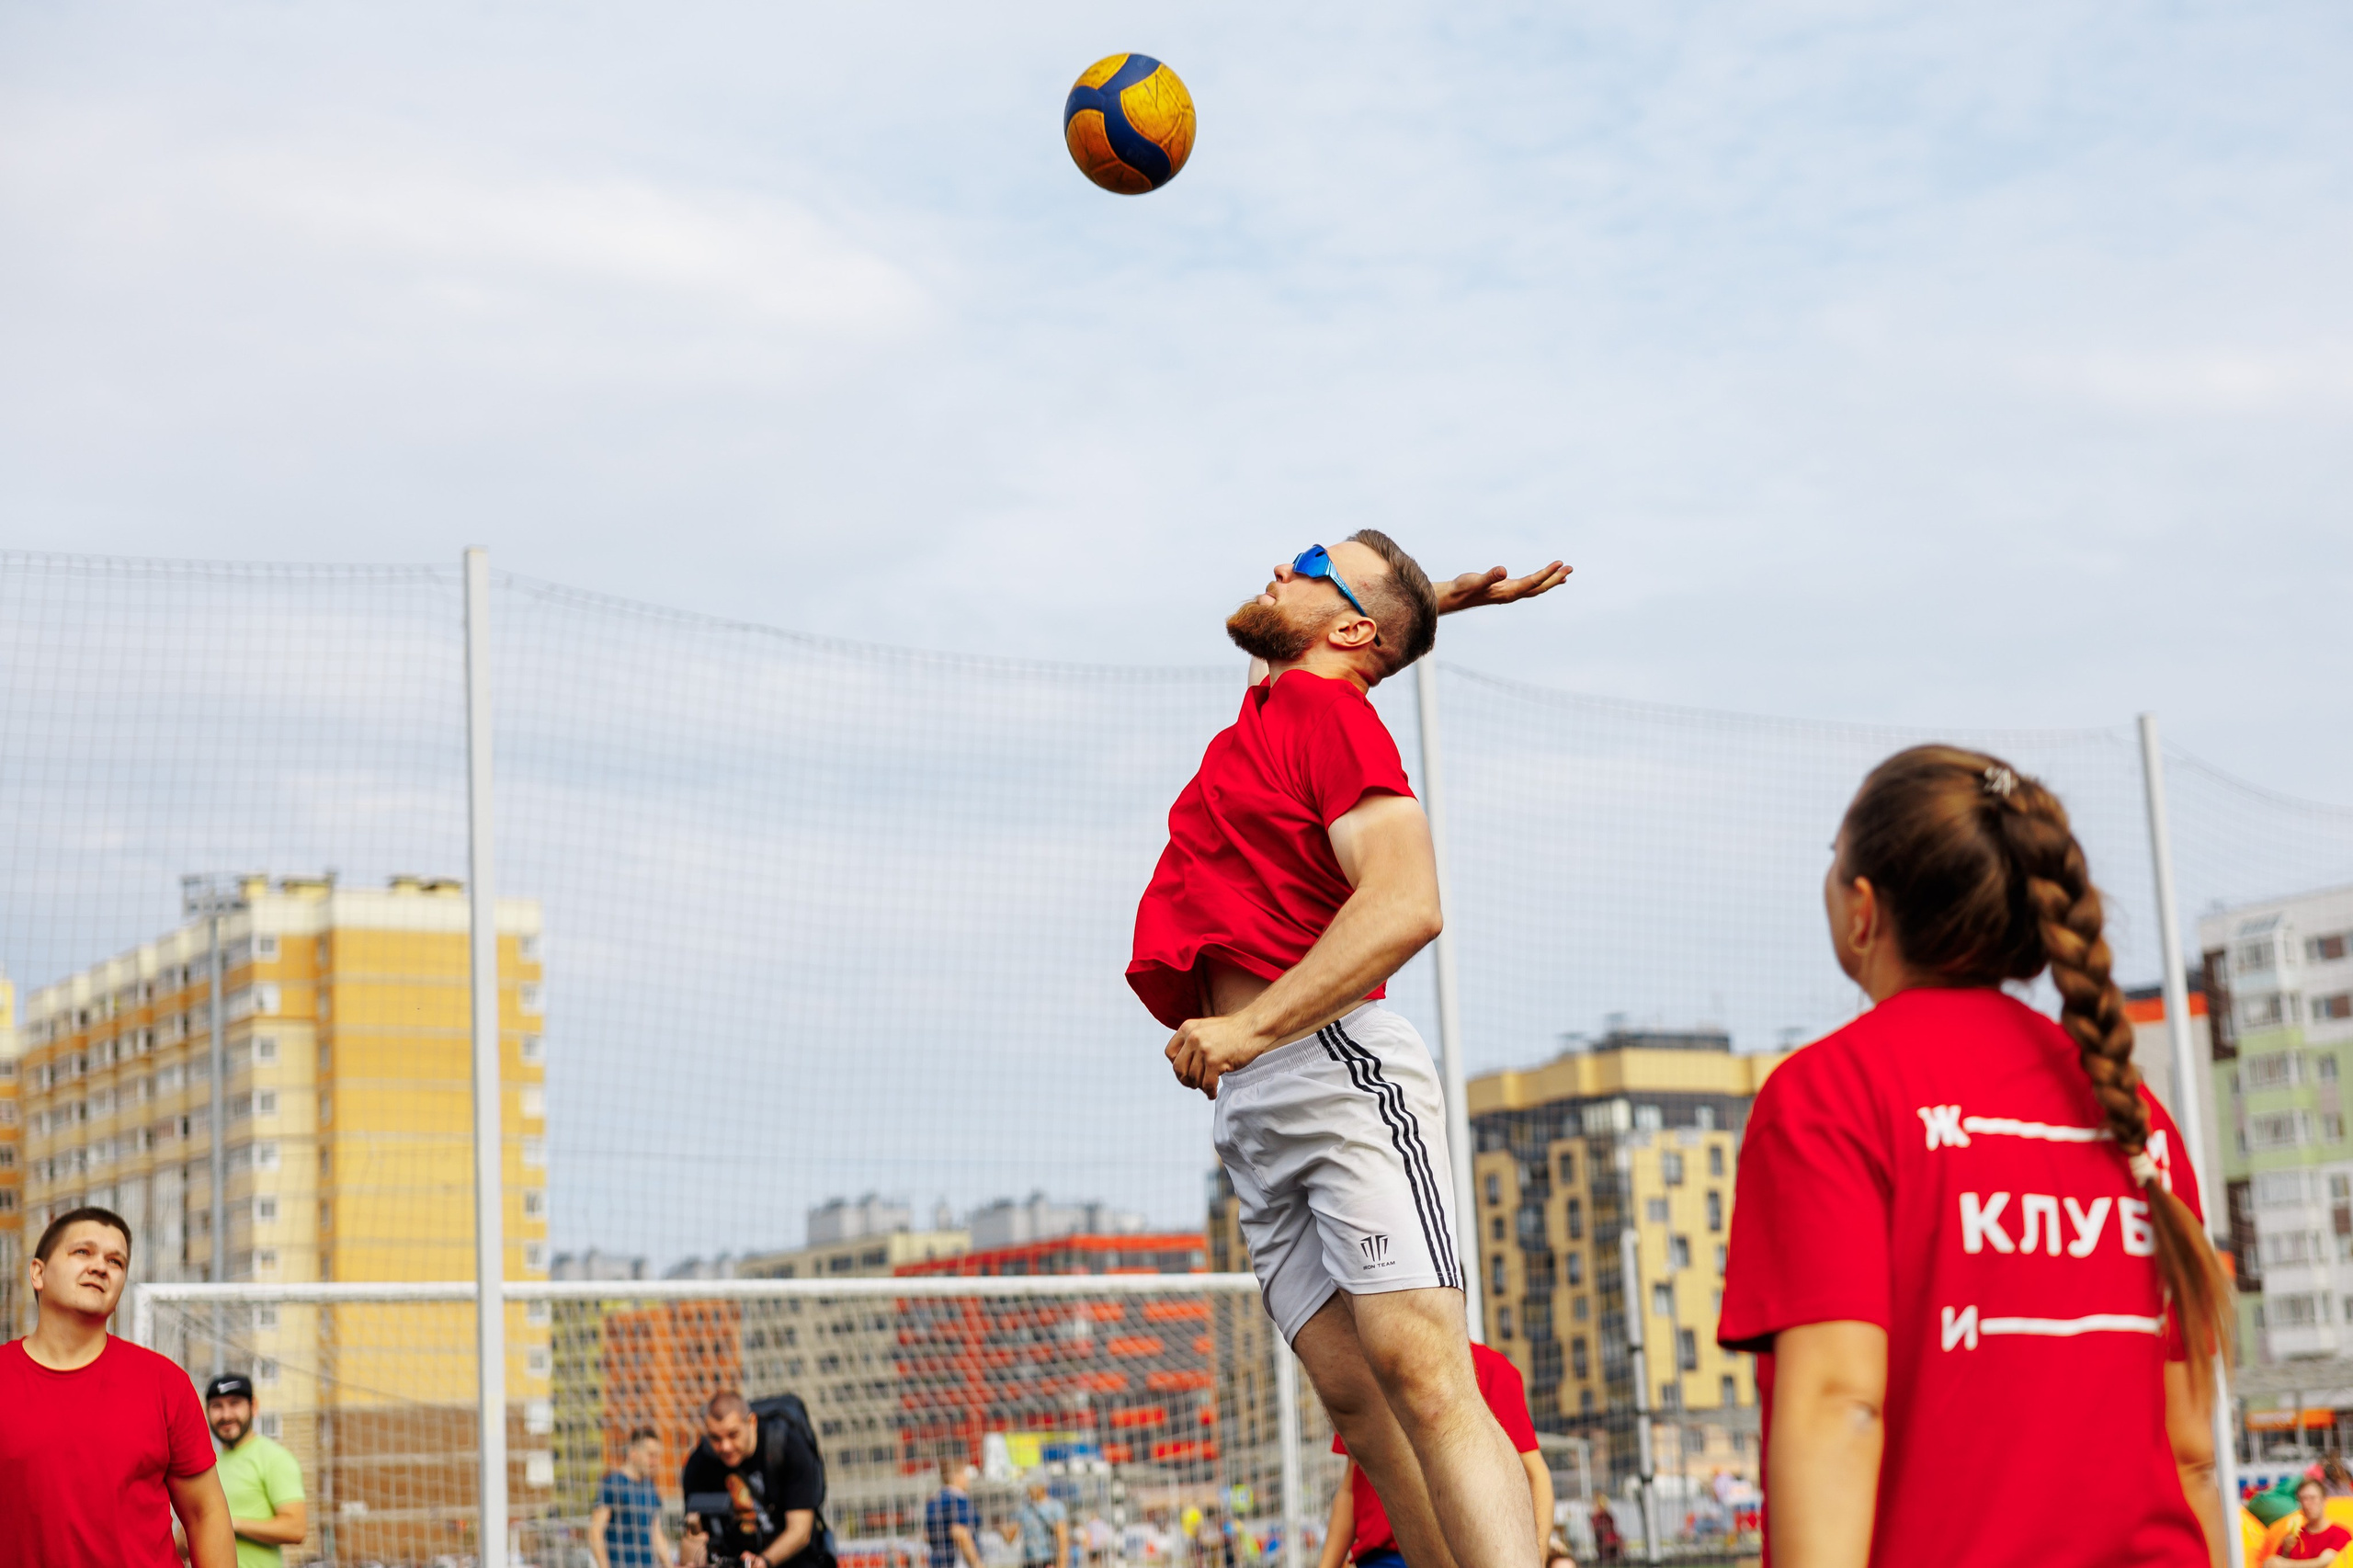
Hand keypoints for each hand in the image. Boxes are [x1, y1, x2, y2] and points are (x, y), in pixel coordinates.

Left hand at [1165, 1014, 1275, 1098]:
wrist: (1253, 1028)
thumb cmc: (1231, 1031)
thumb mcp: (1205, 1028)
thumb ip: (1191, 1041)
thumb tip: (1180, 1067)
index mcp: (1187, 1028)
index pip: (1169, 1053)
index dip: (1176, 1065)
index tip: (1186, 1070)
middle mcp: (1193, 1037)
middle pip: (1178, 1068)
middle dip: (1185, 1080)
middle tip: (1194, 1084)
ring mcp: (1204, 1049)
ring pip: (1194, 1078)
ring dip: (1200, 1087)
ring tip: (1208, 1088)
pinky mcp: (1215, 1061)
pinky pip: (1207, 1084)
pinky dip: (1209, 1092)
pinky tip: (1213, 1093)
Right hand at [1436, 561, 1570, 614]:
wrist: (1454, 597)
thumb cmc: (1463, 588)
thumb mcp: (1475, 580)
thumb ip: (1489, 576)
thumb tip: (1502, 571)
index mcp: (1508, 592)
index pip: (1533, 582)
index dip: (1547, 573)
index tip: (1560, 563)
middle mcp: (1512, 595)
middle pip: (1539, 587)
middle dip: (1555, 578)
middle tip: (1570, 568)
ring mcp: (1510, 593)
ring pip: (1536, 588)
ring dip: (1551, 581)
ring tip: (1565, 574)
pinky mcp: (1506, 590)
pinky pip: (1529, 586)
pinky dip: (1540, 581)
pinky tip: (1545, 578)